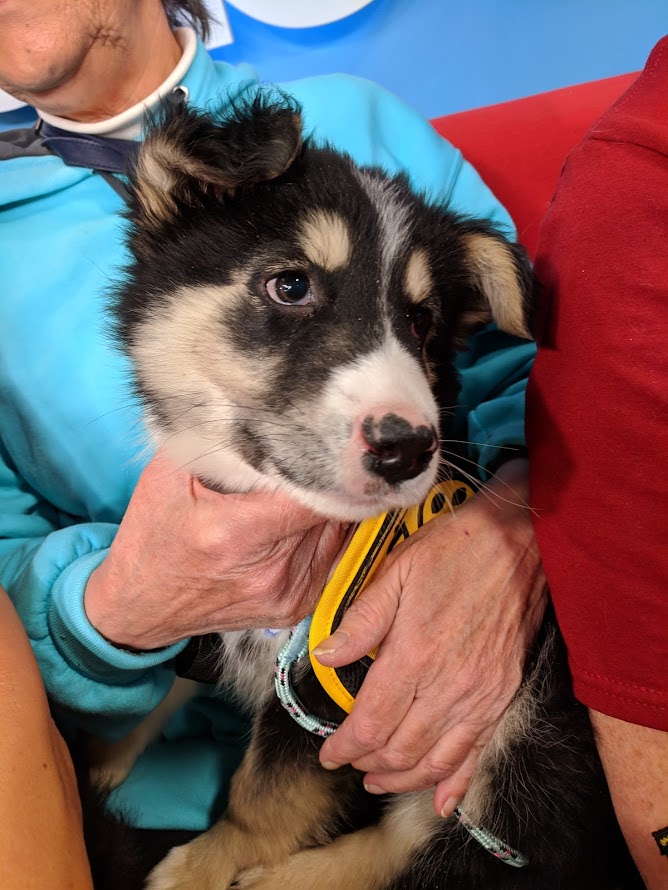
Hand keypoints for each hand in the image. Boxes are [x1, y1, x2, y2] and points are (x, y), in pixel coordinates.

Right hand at [85, 452, 346, 649]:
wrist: (140, 606)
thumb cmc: (153, 536)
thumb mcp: (169, 475)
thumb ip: (218, 442)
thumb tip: (267, 412)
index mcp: (234, 533)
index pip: (314, 492)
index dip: (329, 464)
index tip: (331, 440)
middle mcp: (267, 570)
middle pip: (332, 509)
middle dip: (329, 479)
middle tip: (322, 455)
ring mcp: (286, 593)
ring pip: (339, 531)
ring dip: (331, 505)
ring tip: (305, 487)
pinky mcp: (297, 605)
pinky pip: (334, 554)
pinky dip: (325, 532)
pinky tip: (300, 518)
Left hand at [313, 459, 546, 816]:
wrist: (517, 540)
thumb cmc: (455, 549)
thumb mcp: (395, 572)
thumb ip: (359, 621)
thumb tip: (325, 656)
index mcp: (414, 655)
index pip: (371, 722)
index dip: (344, 747)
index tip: (329, 754)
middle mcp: (448, 685)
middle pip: (400, 749)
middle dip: (369, 764)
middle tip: (351, 764)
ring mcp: (479, 694)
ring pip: (435, 759)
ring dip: (404, 778)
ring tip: (380, 780)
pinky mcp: (502, 694)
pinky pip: (477, 751)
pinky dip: (456, 781)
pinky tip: (442, 800)